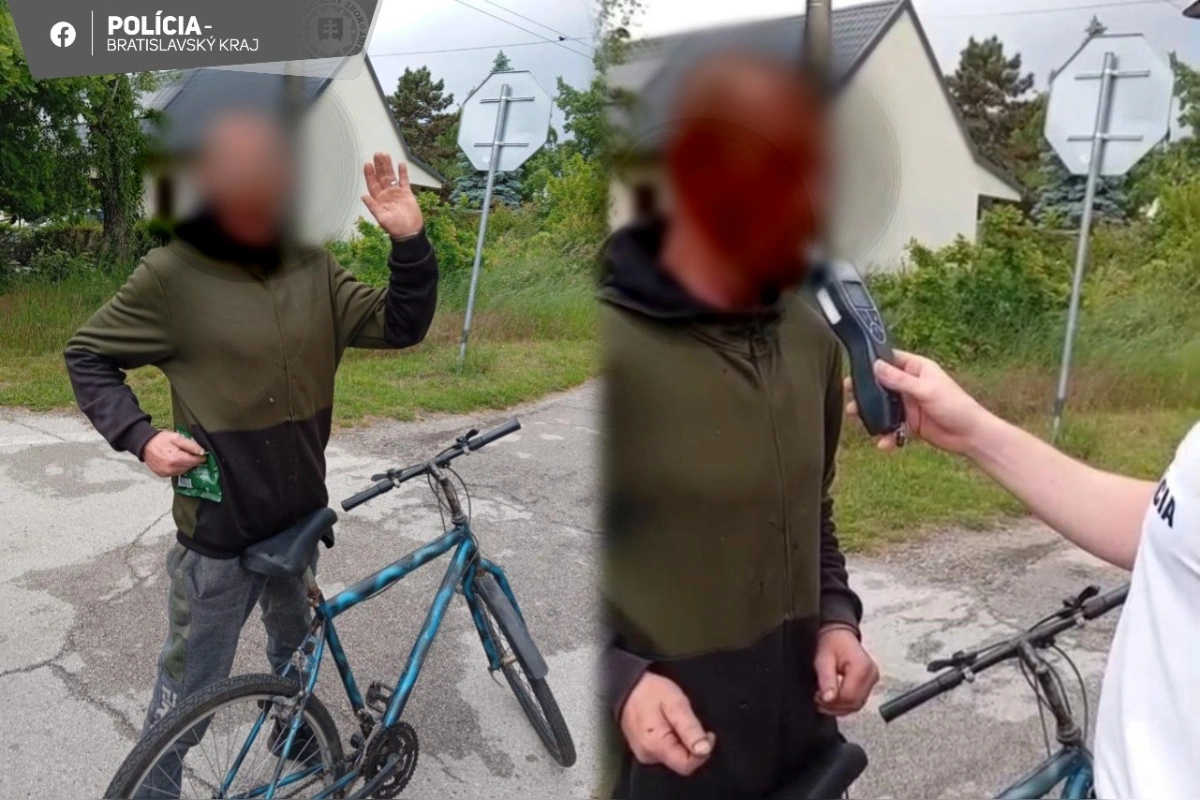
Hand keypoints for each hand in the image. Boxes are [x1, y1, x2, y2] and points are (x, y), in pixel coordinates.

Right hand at [143, 431, 206, 477]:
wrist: (144, 444)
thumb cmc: (160, 439)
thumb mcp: (176, 438)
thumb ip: (190, 445)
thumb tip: (202, 452)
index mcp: (175, 459)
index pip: (194, 461)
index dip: (200, 458)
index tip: (203, 455)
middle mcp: (171, 468)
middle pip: (189, 466)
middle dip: (193, 460)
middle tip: (193, 453)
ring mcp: (166, 473)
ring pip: (183, 470)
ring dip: (186, 464)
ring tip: (184, 456)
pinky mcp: (162, 475)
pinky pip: (176, 473)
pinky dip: (179, 468)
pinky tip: (177, 461)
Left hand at [362, 152, 422, 239]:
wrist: (410, 231)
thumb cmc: (395, 227)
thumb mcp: (382, 218)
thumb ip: (373, 206)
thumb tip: (364, 196)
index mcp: (378, 199)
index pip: (372, 183)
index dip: (369, 173)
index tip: (368, 164)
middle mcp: (386, 194)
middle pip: (381, 176)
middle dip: (379, 165)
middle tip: (377, 154)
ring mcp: (396, 193)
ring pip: (391, 176)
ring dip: (388, 166)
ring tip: (386, 155)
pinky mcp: (406, 193)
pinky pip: (404, 180)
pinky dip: (402, 173)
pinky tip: (400, 164)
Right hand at [620, 672, 715, 776]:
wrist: (626, 685)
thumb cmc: (649, 691)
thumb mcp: (676, 703)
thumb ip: (690, 728)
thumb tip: (704, 750)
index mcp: (656, 745)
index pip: (687, 765)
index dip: (703, 752)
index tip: (708, 733)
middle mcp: (648, 755)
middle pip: (682, 762)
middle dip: (692, 745)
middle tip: (688, 721)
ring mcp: (643, 753)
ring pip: (675, 757)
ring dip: (682, 742)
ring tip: (675, 719)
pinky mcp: (643, 749)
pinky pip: (665, 752)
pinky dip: (673, 741)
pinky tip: (668, 724)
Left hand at [813, 627, 878, 716]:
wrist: (839, 633)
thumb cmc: (832, 642)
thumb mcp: (823, 659)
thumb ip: (826, 679)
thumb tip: (828, 699)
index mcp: (862, 667)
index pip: (849, 696)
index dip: (832, 702)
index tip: (817, 697)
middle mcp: (871, 674)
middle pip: (854, 703)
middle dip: (834, 706)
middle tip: (818, 700)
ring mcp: (872, 679)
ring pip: (857, 705)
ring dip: (839, 707)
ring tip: (823, 699)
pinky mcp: (869, 683)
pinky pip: (858, 700)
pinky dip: (844, 703)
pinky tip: (833, 698)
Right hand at [846, 350, 990, 453]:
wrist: (971, 435)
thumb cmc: (955, 406)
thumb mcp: (925, 390)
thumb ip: (899, 380)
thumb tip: (875, 366)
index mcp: (918, 369)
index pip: (892, 359)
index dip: (874, 361)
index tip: (856, 365)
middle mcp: (912, 385)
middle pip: (883, 384)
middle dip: (866, 390)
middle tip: (848, 391)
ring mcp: (910, 405)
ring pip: (884, 406)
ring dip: (871, 413)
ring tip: (855, 416)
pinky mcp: (911, 423)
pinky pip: (893, 427)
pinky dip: (886, 435)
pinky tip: (883, 443)